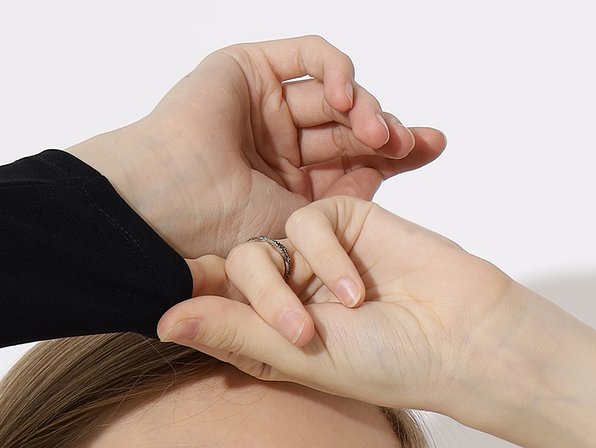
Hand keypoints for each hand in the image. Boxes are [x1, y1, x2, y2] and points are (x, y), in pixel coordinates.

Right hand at [65, 36, 446, 266]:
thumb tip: (388, 215)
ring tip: (379, 133)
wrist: (162, 216)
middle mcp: (279, 144)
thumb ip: (343, 222)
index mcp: (291, 186)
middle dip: (389, 130)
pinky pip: (309, 56)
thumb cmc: (213, 243)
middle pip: (350, 125)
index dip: (395, 152)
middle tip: (415, 143)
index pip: (356, 160)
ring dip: (364, 108)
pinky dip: (336, 70)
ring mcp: (264, 103)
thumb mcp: (299, 239)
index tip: (432, 150)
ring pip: (333, 93)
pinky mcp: (248, 67)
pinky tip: (346, 99)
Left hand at [153, 191, 554, 434]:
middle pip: (232, 272)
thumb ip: (231, 331)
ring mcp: (310, 256)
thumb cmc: (383, 364)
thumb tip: (161, 320)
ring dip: (298, 281)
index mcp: (263, 336)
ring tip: (348, 314)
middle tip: (303, 330)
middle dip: (261, 298)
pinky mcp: (341, 220)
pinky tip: (362, 289)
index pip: (211, 312)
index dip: (202, 308)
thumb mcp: (298, 355)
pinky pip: (307, 220)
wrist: (456, 334)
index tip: (191, 313)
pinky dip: (330, 256)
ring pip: (264, 244)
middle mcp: (280, 294)